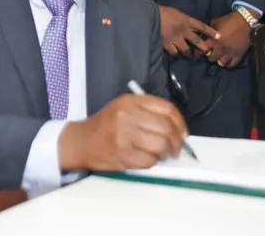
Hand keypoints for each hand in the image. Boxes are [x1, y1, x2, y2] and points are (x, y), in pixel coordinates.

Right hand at [58, 94, 187, 171]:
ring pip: (160, 145)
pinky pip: (149, 160)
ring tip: (162, 154)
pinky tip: (148, 158)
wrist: (80, 141)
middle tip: (176, 148)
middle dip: (176, 141)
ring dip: (166, 153)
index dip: (180, 122)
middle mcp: (127, 116)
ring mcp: (124, 135)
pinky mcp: (122, 154)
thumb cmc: (105, 125)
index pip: (167, 109)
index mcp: (131, 102)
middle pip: (166, 128)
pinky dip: (153, 162)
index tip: (183, 132)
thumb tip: (177, 128)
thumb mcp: (124, 107)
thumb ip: (149, 111)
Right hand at [159, 5, 220, 56]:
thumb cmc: (163, 12)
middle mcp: (184, 30)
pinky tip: (176, 53)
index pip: (201, 26)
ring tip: (189, 55)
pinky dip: (176, 53)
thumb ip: (185, 20)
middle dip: (203, 47)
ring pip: (186, 49)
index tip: (218, 36)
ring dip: (189, 53)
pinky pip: (175, 52)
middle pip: (197, 41)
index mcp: (186, 20)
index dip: (210, 31)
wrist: (151, 16)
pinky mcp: (168, 44)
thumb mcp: (177, 13)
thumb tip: (190, 26)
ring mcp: (176, 38)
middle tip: (206, 52)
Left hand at [204, 11, 252, 68]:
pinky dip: (229, 64)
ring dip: (219, 61)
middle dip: (210, 56)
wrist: (244, 20)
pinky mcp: (239, 54)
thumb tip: (203, 34)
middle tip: (212, 54)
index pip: (203, 50)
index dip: (200, 52)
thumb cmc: (228, 20)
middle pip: (211, 59)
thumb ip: (209, 30)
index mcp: (214, 40)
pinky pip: (232, 64)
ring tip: (220, 58)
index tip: (200, 52)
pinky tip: (227, 61)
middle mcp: (221, 48)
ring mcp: (230, 52)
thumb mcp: (215, 22)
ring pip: (222, 63)